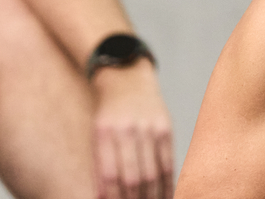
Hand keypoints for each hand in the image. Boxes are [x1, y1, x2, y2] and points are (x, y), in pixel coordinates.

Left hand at [89, 62, 174, 198]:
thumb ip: (101, 164)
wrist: (126, 77)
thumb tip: (105, 197)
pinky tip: (165, 196)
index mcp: (104, 131)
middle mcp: (127, 129)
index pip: (109, 174)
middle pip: (132, 177)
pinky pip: (167, 163)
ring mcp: (148, 127)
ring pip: (152, 173)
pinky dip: (166, 184)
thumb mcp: (97, 134)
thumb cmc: (108, 113)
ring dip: (150, 197)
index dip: (113, 197)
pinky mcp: (165, 128)